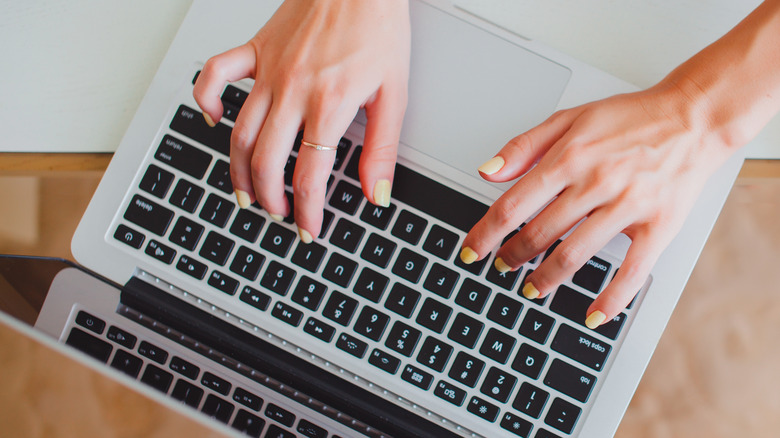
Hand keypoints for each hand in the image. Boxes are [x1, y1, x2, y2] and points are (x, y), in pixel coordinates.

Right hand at [193, 0, 409, 241]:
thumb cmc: (379, 27)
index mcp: (329, 104)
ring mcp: (269, 71)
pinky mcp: (255, 50)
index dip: (307, 211)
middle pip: (266, 160)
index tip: (309, 228)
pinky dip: (207, 100)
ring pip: (239, 132)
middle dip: (270, 198)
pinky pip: (216, 75)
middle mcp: (292, 90)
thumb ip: (381, 148)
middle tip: (279, 214)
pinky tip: (216, 121)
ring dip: (239, 170)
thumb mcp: (394, 93)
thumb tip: (376, 191)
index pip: (309, 175)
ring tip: (247, 193)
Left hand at [460, 81, 734, 327]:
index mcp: (569, 157)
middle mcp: (595, 182)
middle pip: (539, 233)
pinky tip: (592, 315)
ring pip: (574, 255)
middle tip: (501, 268)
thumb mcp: (570, 118)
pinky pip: (632, 272)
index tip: (470, 252)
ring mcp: (627, 206)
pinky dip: (610, 299)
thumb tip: (486, 172)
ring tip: (531, 289)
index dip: (485, 234)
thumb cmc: (630, 119)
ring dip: (546, 279)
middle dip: (512, 257)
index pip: (513, 205)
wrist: (693, 118)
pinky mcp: (658, 226)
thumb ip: (524, 146)